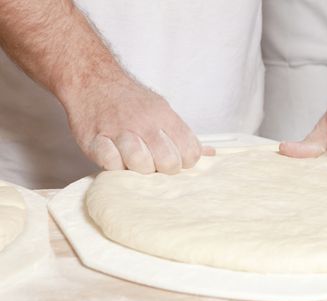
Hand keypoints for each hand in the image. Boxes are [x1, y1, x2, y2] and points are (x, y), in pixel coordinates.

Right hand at [65, 77, 213, 173]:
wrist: (92, 80)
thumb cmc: (130, 102)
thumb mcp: (162, 110)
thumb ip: (183, 135)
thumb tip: (211, 154)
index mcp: (165, 117)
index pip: (190, 152)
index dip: (184, 163)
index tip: (174, 161)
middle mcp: (144, 123)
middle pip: (168, 161)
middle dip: (163, 169)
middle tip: (154, 164)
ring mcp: (119, 131)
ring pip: (140, 162)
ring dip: (138, 168)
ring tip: (133, 162)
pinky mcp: (94, 140)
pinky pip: (110, 163)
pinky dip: (114, 166)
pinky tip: (115, 158)